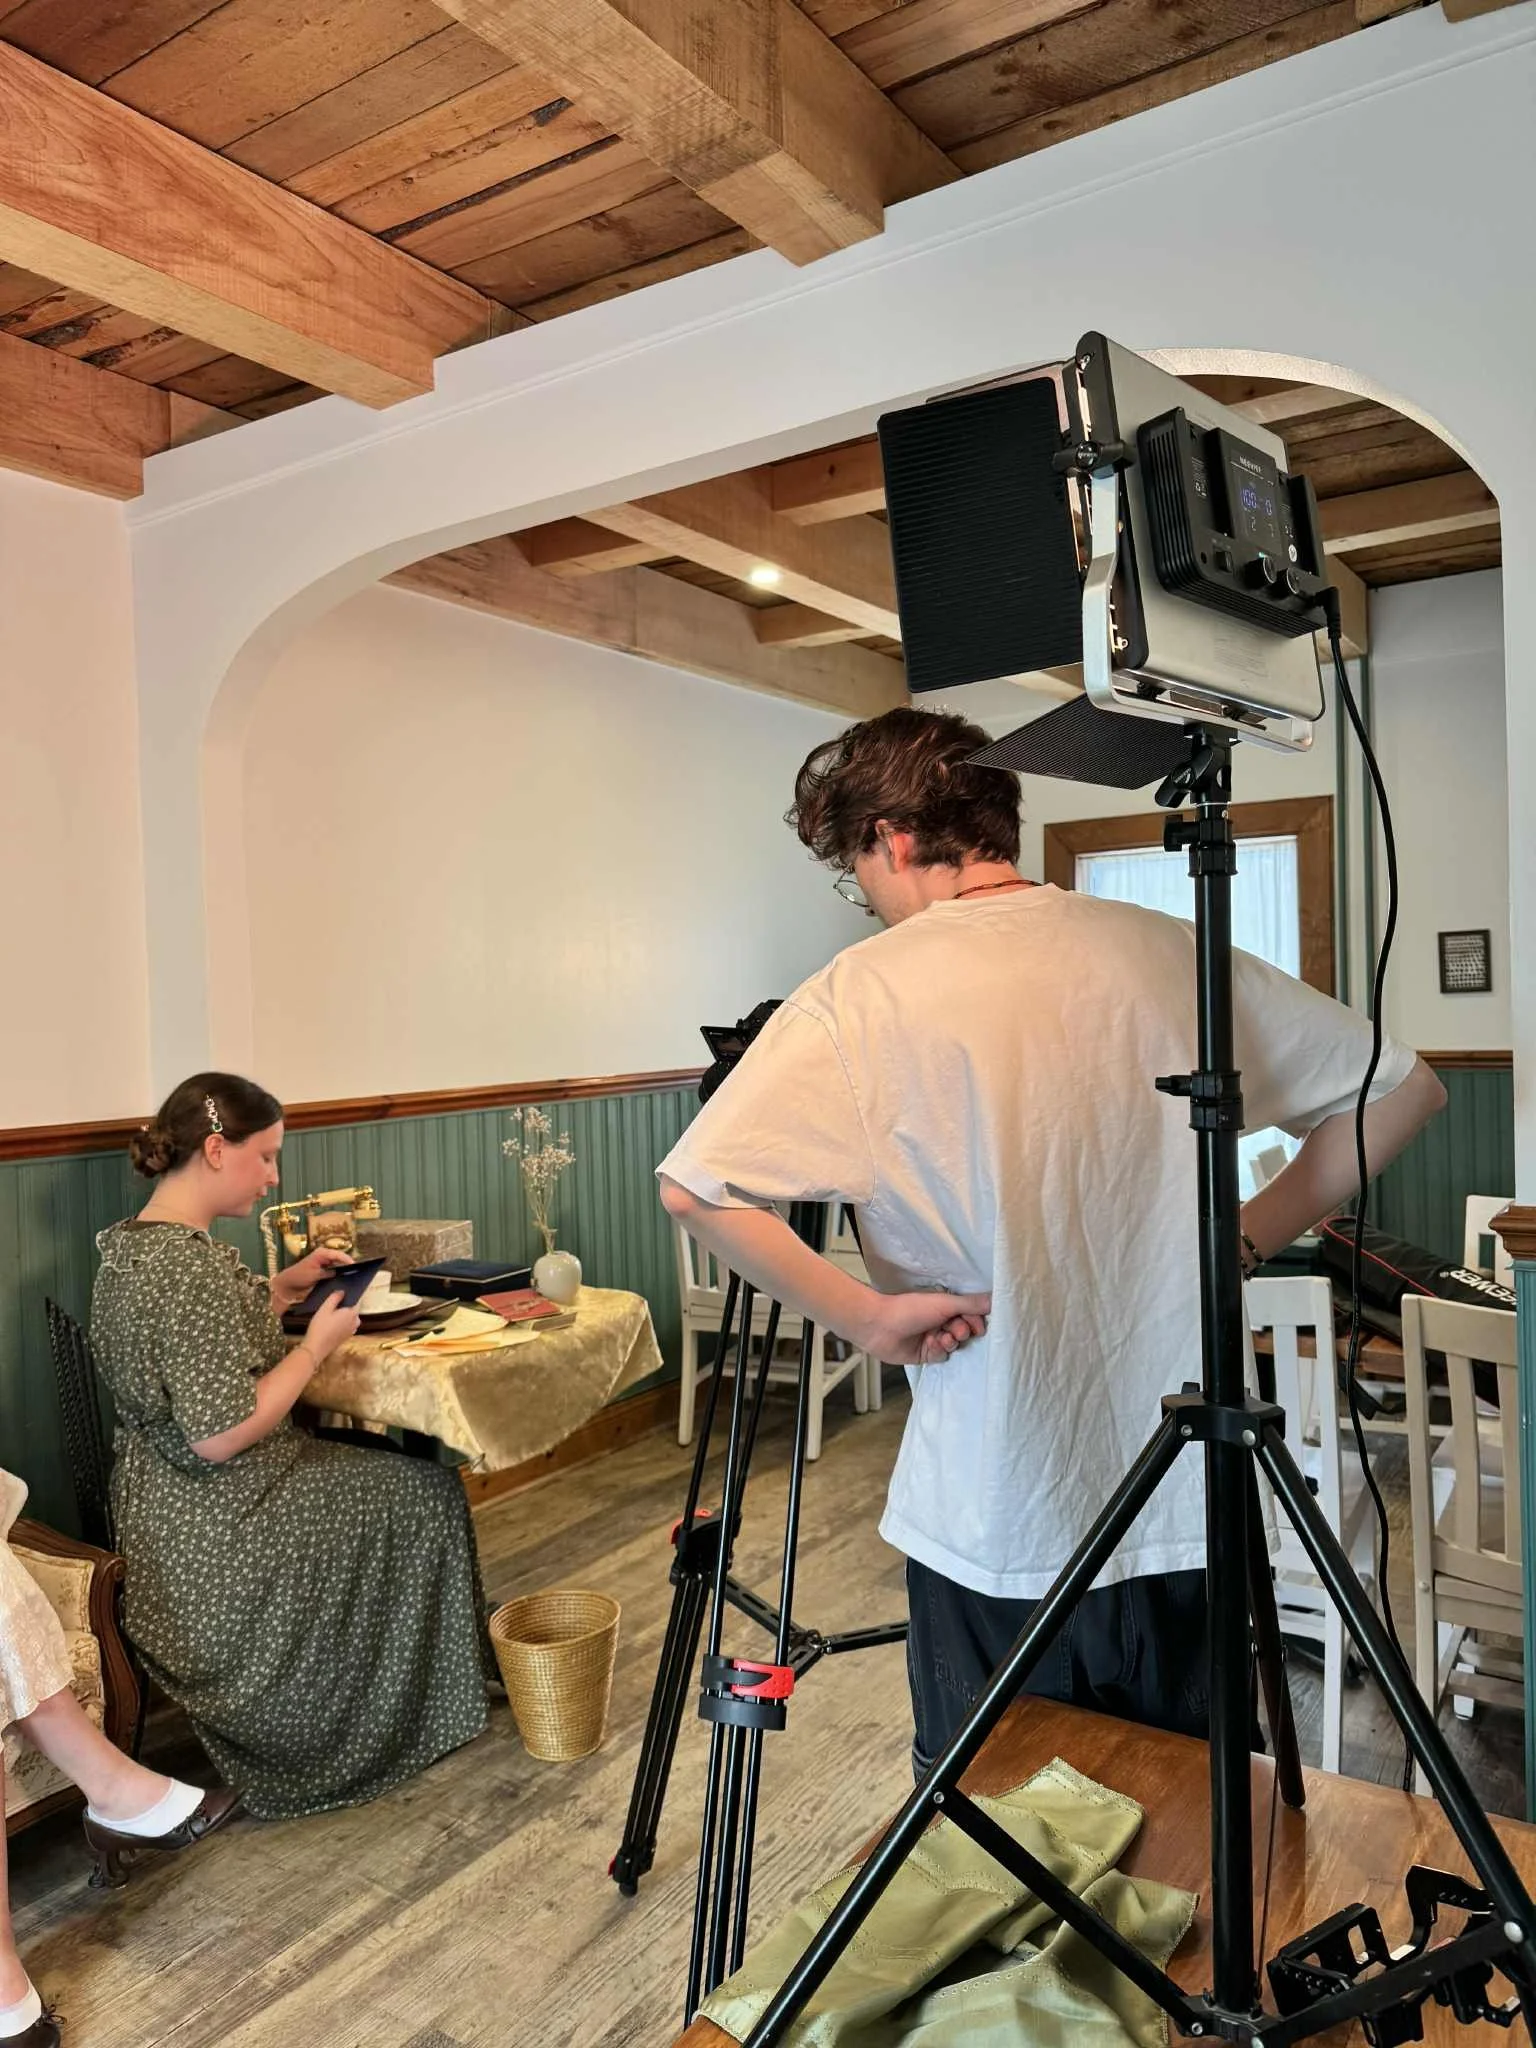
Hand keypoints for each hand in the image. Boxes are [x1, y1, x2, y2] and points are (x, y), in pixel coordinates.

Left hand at [273, 1246, 352, 1312]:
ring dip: (343, 1270)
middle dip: (347, 1264)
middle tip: (357, 1271)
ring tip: (352, 1276)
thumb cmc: (300, 1276)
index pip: (338, 1254)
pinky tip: (343, 1279)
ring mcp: (323, 1263)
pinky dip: (338, 1274)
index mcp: (322, 1253)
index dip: (347, 1260)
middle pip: (339, 1258)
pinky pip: (333, 1270)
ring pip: (337, 1264)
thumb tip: (340, 1272)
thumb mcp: (315, 1274)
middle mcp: (324, 1256)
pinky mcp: (322, 1270)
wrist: (289, 1284)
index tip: (355, 1266)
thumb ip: (329, 1272)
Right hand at [302, 1289, 360, 1363]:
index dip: (349, 1296)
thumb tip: (342, 1291)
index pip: (356, 1301)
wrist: (316, 1347)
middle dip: (345, 1306)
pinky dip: (341, 1323)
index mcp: (352, 1313)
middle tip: (332, 1304)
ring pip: (349, 1318)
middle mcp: (355, 1322)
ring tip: (329, 1313)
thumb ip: (335, 1297)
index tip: (341, 1294)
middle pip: (352, 1310)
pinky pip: (346, 1325)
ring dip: (342, 1315)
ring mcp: (351, 1331)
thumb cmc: (320, 1327)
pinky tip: (330, 1323)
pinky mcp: (346, 1337)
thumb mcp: (325, 1308)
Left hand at [858, 1290, 990, 1365]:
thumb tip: (995, 1298)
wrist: (880, 1326)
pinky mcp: (925, 1354)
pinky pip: (942, 1356)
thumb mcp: (945, 1303)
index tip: (978, 1325)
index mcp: (945, 1306)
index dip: (976, 1321)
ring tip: (942, 1338)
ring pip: (955, 1345)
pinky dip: (939, 1351)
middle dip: (964, 1332)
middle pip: (965, 1331)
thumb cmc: (909, 1309)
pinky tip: (931, 1345)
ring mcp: (933, 1338)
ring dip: (951, 1342)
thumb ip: (971, 1304)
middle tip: (956, 1331)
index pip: (971, 1315)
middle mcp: (941, 1321)